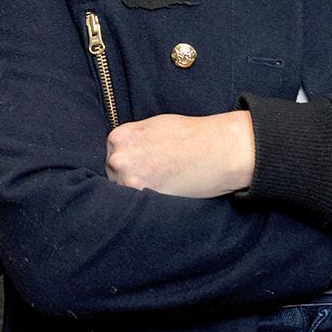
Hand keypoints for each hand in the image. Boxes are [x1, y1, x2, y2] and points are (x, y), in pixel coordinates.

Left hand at [106, 112, 255, 197]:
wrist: (219, 149)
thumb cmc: (191, 135)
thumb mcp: (153, 126)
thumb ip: (133, 140)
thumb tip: (122, 152)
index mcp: (119, 137)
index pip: (112, 156)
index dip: (128, 163)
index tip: (143, 166)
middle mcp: (119, 158)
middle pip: (114, 175)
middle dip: (131, 177)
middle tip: (156, 176)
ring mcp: (129, 179)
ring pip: (124, 192)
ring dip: (138, 191)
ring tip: (164, 183)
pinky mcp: (145, 197)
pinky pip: (138, 204)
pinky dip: (148, 202)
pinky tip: (166, 192)